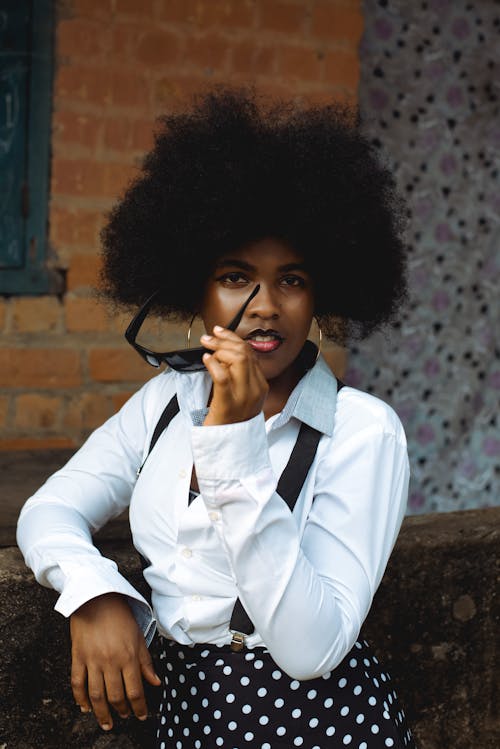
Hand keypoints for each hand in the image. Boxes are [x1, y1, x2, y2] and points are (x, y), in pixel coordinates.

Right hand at [70, 593, 160, 730]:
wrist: (96, 598)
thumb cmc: (120, 616)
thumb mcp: (138, 637)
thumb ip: (146, 662)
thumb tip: (156, 682)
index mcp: (128, 656)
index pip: (135, 691)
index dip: (139, 708)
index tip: (141, 716)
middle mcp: (111, 662)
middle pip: (115, 696)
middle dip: (122, 711)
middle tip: (124, 716)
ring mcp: (92, 660)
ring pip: (96, 695)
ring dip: (102, 713)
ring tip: (106, 722)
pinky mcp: (77, 657)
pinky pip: (77, 683)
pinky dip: (80, 699)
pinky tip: (85, 707)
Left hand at [201, 326, 268, 424]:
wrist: (228, 447)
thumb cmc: (230, 420)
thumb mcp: (241, 396)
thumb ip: (239, 375)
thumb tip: (224, 351)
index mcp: (260, 386)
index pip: (250, 353)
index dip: (233, 338)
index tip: (219, 332)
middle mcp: (256, 389)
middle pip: (244, 352)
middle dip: (224, 340)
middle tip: (208, 338)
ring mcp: (243, 397)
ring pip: (237, 360)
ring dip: (219, 349)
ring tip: (207, 350)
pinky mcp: (228, 404)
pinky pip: (222, 376)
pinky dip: (213, 364)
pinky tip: (206, 360)